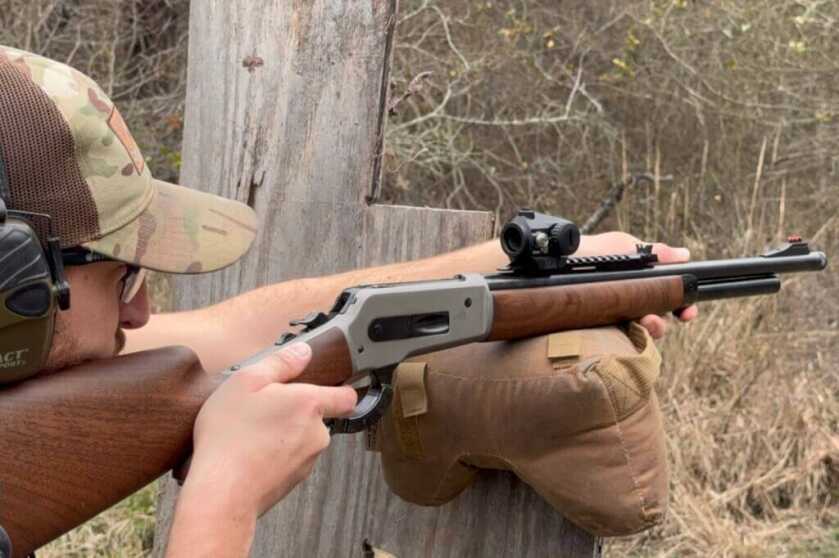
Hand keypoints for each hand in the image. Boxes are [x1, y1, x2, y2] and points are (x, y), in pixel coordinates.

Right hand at [184, 342, 356, 515]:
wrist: (221, 494)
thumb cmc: (230, 436)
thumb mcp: (246, 382)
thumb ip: (280, 363)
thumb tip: (303, 352)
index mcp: (310, 404)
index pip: (346, 397)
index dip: (341, 390)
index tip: (330, 386)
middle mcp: (317, 433)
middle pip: (315, 416)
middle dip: (293, 411)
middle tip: (261, 409)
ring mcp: (306, 460)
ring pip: (300, 439)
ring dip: (281, 434)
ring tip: (248, 434)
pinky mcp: (293, 481)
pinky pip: (287, 460)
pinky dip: (272, 455)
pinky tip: (247, 454)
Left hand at [577, 232, 698, 338]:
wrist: (563, 260)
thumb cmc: (594, 251)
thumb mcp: (626, 247)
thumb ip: (656, 253)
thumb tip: (684, 255)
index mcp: (645, 287)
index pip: (671, 303)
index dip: (683, 309)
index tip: (688, 313)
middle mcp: (634, 305)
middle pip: (659, 323)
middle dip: (663, 324)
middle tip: (657, 320)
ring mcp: (617, 319)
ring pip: (641, 334)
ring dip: (648, 330)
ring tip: (645, 322)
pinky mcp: (602, 329)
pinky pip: (620, 341)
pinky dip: (627, 337)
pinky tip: (625, 329)